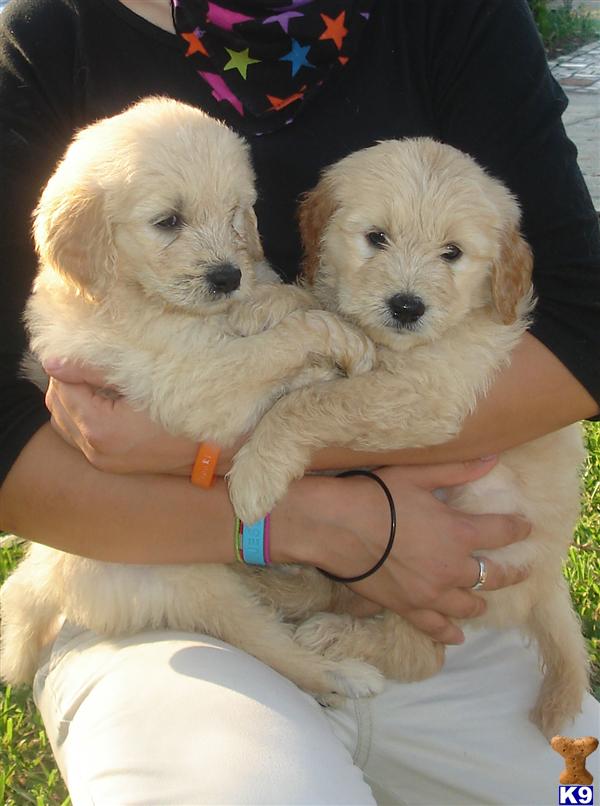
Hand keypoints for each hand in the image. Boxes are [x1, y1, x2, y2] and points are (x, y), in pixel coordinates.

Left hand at [43, 359, 197, 474]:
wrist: (214, 448)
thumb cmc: (185, 408)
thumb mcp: (142, 380)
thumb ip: (95, 368)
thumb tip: (53, 361)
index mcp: (100, 427)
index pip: (62, 386)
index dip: (71, 364)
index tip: (88, 350)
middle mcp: (94, 449)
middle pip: (57, 405)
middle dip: (67, 380)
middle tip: (91, 362)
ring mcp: (100, 459)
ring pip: (62, 422)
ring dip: (71, 399)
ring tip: (95, 382)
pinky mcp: (108, 463)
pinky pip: (76, 436)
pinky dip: (79, 416)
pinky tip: (100, 403)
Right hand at [294, 458, 530, 643]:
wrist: (337, 527)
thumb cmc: (377, 496)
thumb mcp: (418, 475)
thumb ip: (458, 470)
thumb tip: (493, 459)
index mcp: (459, 533)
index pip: (502, 532)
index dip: (518, 529)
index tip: (526, 527)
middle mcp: (452, 568)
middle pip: (494, 576)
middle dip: (511, 572)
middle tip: (522, 570)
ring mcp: (431, 593)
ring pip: (469, 605)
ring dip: (481, 602)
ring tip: (485, 600)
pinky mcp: (408, 607)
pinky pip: (435, 627)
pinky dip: (448, 633)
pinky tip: (456, 636)